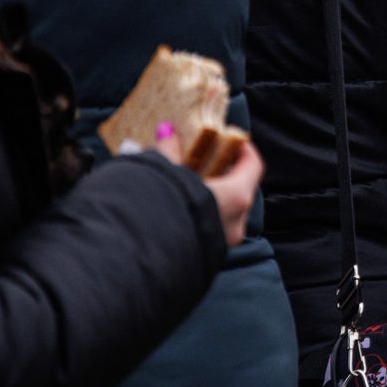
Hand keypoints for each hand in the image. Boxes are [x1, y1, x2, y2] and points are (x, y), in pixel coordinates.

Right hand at [154, 128, 263, 247]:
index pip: (253, 165)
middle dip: (222, 171)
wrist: (133, 255)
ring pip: (223, 210)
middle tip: (204, 156)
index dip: (243, 148)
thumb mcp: (163, 172)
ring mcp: (222, 241)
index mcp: (236, 197)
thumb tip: (167, 132)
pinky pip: (209, 226)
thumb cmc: (157, 208)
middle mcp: (236, 222)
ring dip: (208, 193)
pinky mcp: (204, 254)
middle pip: (239, 188)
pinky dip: (199, 212)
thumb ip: (169, 151)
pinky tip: (177, 203)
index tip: (230, 136)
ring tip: (184, 179)